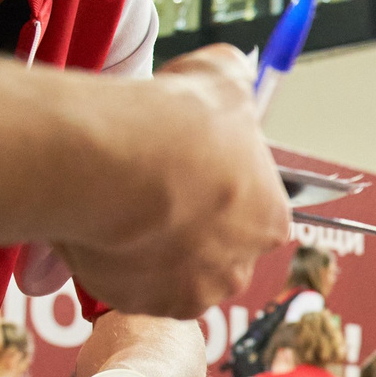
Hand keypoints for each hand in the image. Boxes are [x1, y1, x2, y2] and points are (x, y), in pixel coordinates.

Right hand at [58, 46, 286, 318]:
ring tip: (125, 207)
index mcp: (271, 219)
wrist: (107, 163)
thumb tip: (235, 71)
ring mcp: (189, 291)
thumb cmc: (172, 124)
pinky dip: (119, 262)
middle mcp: (239, 267)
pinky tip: (104, 228)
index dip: (223, 187)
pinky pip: (133, 285)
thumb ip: (235, 80)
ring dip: (156, 247)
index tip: (195, 169)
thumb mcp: (221, 75)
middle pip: (218, 247)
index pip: (256, 209)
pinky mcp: (140, 305)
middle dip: (191, 223)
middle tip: (155, 187)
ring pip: (175, 271)